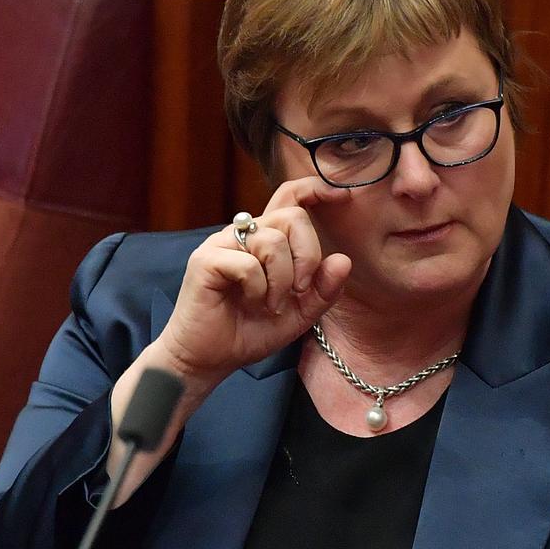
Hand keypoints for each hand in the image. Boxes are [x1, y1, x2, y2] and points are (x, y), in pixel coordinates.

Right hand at [106, 177, 351, 504]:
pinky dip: (258, 290)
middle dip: (307, 256)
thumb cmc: (248, 332)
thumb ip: (322, 290)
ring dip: (281, 281)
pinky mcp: (206, 260)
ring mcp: (223, 244)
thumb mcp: (298, 314)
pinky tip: (250, 305)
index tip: (343, 197)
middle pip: (291, 217)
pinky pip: (248, 264)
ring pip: (271, 241)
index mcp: (265, 240)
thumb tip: (343, 259)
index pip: (290, 197)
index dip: (315, 188)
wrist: (208, 360)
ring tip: (270, 306)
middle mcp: (244, 235)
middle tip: (300, 291)